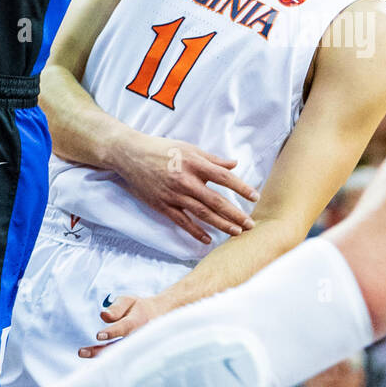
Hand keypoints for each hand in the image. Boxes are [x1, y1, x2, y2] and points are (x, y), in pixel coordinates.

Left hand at [78, 293, 161, 358]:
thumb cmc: (139, 308)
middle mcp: (140, 337)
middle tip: (81, 352)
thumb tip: (103, 316)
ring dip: (101, 358)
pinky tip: (94, 366)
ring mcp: (139, 349)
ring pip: (120, 356)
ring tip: (82, 354)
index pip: (125, 327)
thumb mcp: (129, 301)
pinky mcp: (136, 356)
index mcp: (139, 320)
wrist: (160, 317)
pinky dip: (109, 365)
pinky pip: (122, 361)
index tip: (98, 335)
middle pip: (120, 346)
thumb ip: (116, 308)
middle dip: (101, 351)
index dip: (113, 331)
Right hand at [111, 132, 258, 244]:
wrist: (130, 155)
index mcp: (194, 163)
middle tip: (250, 224)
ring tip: (237, 232)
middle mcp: (186, 180)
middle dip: (235, 214)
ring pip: (203, 213)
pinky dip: (196, 231)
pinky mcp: (163, 205)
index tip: (255, 197)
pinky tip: (208, 239)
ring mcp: (174, 195)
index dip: (241, 188)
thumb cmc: (161, 149)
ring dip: (222, 224)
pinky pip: (183, 221)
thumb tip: (234, 164)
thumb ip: (211, 159)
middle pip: (216, 200)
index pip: (224, 177)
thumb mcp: (188, 148)